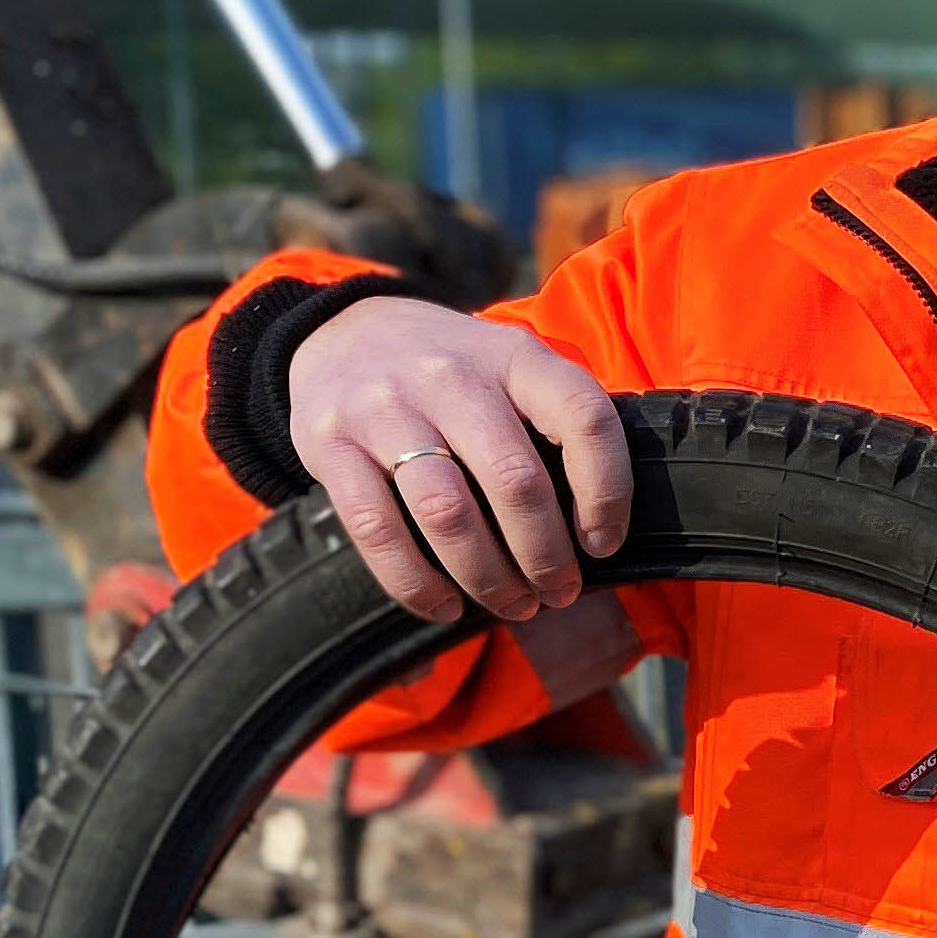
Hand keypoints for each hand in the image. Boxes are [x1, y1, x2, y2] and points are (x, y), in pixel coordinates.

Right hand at [287, 298, 631, 626]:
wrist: (343, 332)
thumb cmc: (451, 374)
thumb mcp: (509, 368)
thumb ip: (552, 423)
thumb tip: (597, 531)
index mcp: (512, 356)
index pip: (583, 417)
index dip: (607, 489)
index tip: (603, 541)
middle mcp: (450, 376)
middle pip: (516, 480)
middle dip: (546, 556)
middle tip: (558, 592)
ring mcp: (384, 408)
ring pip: (448, 514)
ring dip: (489, 578)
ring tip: (512, 604)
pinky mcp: (329, 444)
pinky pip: (377, 530)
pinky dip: (416, 583)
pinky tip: (444, 605)